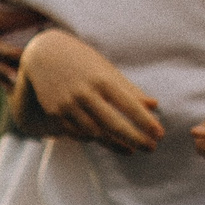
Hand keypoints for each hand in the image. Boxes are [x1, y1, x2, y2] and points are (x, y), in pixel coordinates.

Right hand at [15, 30, 161, 152]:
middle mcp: (84, 93)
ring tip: (131, 150)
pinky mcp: (54, 113)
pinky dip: (93, 139)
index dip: (146, 122)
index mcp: (102, 80)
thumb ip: (130, 89)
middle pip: (114, 124)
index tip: (160, 134)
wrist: (43, 54)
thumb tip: (154, 105)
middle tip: (151, 148)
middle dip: (135, 139)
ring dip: (115, 144)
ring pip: (95, 133)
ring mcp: (67, 105)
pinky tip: (105, 141)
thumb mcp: (106, 70)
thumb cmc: (82, 61)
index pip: (129, 106)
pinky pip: (77, 133)